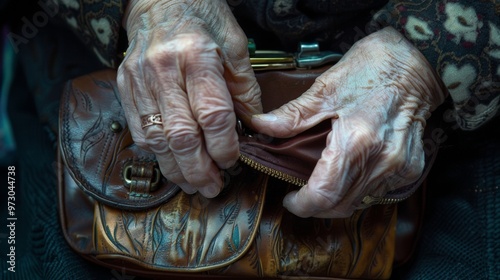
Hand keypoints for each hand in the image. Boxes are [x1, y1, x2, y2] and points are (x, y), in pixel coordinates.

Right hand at [117, 0, 261, 196]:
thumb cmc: (202, 19)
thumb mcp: (234, 46)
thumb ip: (244, 89)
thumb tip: (253, 128)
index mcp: (197, 56)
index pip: (212, 115)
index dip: (224, 147)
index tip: (232, 162)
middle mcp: (164, 70)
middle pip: (181, 135)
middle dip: (199, 170)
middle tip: (213, 188)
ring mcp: (139, 79)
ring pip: (156, 139)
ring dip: (176, 170)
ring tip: (193, 185)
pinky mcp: (124, 86)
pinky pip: (138, 130)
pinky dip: (156, 154)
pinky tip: (171, 164)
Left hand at [252, 27, 446, 217]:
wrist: (417, 63)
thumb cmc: (371, 68)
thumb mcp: (326, 88)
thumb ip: (293, 115)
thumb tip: (261, 126)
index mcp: (356, 141)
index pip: (324, 194)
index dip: (302, 204)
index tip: (290, 199)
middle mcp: (381, 161)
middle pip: (341, 206)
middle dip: (316, 207)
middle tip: (301, 193)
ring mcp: (399, 167)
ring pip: (360, 203)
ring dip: (337, 200)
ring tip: (323, 182)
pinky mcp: (411, 168)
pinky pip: (378, 193)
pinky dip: (358, 191)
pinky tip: (348, 174)